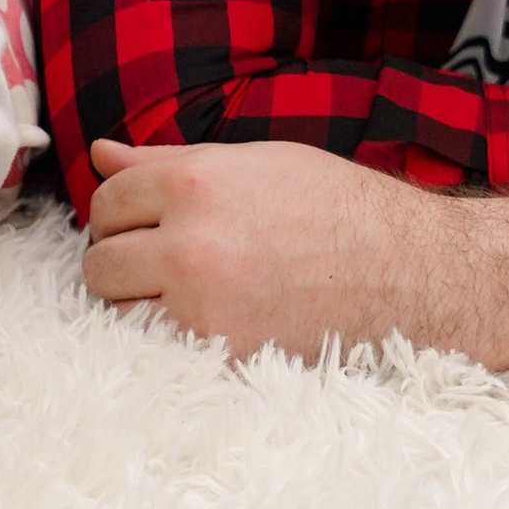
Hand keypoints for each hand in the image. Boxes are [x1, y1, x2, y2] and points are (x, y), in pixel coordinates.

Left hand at [83, 133, 415, 356]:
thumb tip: (100, 153)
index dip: (121, 211)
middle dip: (121, 259)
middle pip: (101, 261)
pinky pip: (155, 350)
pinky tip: (203, 319)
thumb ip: (168, 161)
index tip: (144, 222)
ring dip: (137, 303)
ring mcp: (204, 306)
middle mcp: (192, 244)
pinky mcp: (222, 355)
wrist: (409, 274)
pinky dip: (167, 339)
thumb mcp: (254, 163)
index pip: (108, 199)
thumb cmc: (334, 208)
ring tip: (183, 291)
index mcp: (196, 183)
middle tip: (160, 261)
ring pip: (118, 312)